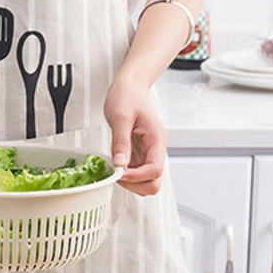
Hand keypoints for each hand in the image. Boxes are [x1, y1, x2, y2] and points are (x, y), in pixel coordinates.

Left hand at [104, 74, 167, 195]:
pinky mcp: (140, 155)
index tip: (119, 172)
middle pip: (154, 182)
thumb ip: (121, 142)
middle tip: (117, 174)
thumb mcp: (120, 117)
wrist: (130, 88)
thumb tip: (120, 164)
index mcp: (157, 140)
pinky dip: (127, 177)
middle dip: (135, 184)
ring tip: (116, 170)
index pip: (155, 170)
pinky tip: (116, 166)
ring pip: (147, 182)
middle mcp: (156, 150)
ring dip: (131, 183)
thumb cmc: (128, 97)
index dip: (136, 177)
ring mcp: (149, 154)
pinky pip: (137, 175)